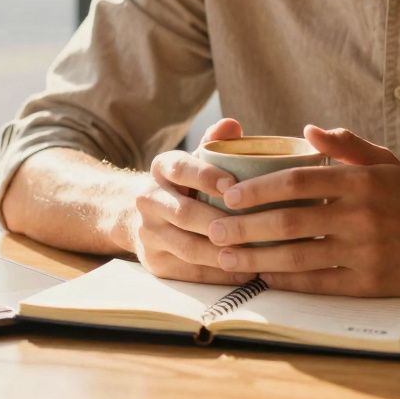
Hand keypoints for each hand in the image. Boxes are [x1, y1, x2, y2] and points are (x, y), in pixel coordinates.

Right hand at [125, 119, 254, 284]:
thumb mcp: (198, 159)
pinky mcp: (154, 262)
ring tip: (256, 253)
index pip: (181, 168)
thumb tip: (232, 125)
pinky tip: (245, 270)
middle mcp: (148, 199)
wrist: (143, 216)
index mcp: (161, 168)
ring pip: (188, 246)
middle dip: (221, 221)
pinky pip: (189, 271)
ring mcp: (148, 233)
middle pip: (185, 213)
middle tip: (256, 226)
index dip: (206, 176)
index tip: (234, 184)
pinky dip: (218, 273)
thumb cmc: (187, 184)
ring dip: (223, 251)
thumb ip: (216, 144)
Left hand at [207, 125, 399, 295]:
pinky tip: (264, 275)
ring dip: (257, 257)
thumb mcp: (384, 161)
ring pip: (298, 255)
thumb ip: (346, 144)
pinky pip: (318, 282)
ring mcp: (364, 251)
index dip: (258, 188)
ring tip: (227, 257)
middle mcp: (360, 216)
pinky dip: (287, 279)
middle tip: (214, 229)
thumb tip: (307, 130)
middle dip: (245, 226)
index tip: (229, 194)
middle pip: (289, 221)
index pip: (297, 181)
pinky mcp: (368, 282)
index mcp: (358, 181)